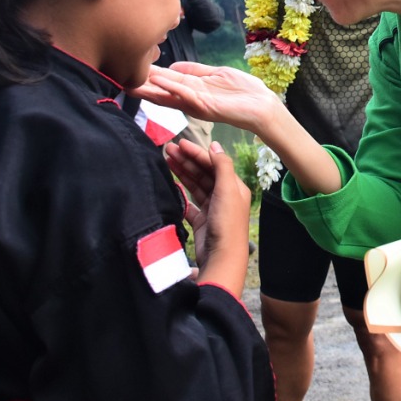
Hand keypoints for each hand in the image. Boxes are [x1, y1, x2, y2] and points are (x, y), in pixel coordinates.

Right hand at [132, 62, 278, 132]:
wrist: (261, 104)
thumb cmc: (242, 90)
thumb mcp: (215, 73)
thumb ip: (195, 70)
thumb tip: (173, 66)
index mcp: (192, 88)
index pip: (166, 81)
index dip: (148, 75)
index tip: (131, 66)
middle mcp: (190, 98)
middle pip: (161, 91)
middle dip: (142, 85)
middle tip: (120, 78)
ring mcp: (196, 104)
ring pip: (168, 95)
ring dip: (150, 88)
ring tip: (131, 82)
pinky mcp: (205, 107)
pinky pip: (185, 95)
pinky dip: (171, 87)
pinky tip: (159, 81)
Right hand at [165, 139, 250, 294]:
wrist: (221, 257)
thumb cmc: (227, 222)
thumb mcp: (228, 190)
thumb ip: (222, 166)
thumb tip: (215, 144)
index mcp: (234, 187)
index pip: (213, 164)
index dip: (197, 153)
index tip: (179, 143)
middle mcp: (224, 196)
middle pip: (203, 173)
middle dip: (186, 160)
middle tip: (167, 149)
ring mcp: (212, 209)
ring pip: (195, 185)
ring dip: (182, 172)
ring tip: (166, 160)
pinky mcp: (201, 221)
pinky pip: (189, 203)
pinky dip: (181, 193)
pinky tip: (171, 184)